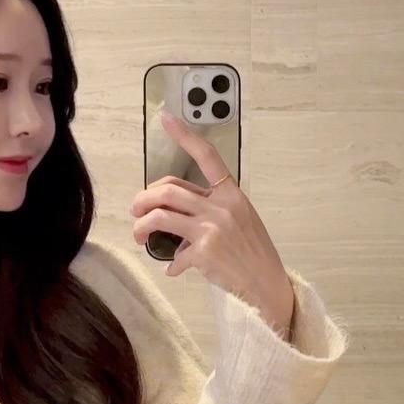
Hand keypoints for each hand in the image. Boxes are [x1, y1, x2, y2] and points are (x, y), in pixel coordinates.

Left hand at [131, 108, 295, 336]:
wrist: (267, 285)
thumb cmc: (252, 253)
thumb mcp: (239, 221)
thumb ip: (210, 209)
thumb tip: (174, 212)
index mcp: (232, 193)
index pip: (207, 156)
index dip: (184, 135)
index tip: (165, 117)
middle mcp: (222, 207)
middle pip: (168, 190)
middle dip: (143, 199)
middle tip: (136, 210)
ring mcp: (213, 229)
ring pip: (161, 215)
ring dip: (142, 225)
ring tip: (139, 234)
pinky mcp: (205, 253)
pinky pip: (173, 254)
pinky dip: (170, 264)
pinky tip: (174, 270)